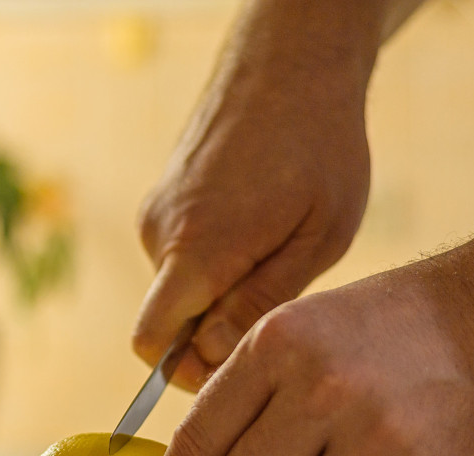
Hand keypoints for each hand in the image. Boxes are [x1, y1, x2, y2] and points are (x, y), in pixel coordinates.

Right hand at [133, 8, 374, 391]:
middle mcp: (159, 234)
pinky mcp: (160, 199)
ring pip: (177, 288)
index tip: (239, 370)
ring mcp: (154, 213)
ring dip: (218, 292)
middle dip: (213, 332)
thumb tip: (210, 355)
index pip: (154, 344)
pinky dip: (212, 261)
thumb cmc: (319, 147)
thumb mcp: (318, 238)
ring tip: (276, 254)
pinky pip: (179, 256)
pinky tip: (259, 229)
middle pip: (169, 322)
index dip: (189, 373)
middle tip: (278, 307)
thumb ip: (259, 303)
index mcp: (196, 250)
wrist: (289, 64)